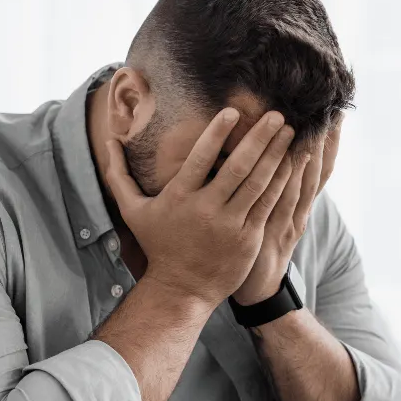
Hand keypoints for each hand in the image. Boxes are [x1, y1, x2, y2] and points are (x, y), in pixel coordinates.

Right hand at [103, 109, 296, 306]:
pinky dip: (281, 181)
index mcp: (180, 198)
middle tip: (277, 114)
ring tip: (290, 132)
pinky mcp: (248, 238)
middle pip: (238, 168)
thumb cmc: (159, 245)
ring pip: (258, 184)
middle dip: (259, 138)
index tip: (232, 111)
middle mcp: (206, 210)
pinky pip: (267, 204)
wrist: (182, 289)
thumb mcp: (132, 210)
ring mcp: (230, 225)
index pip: (199, 159)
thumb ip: (118, 174)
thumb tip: (107, 140)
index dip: (217, 133)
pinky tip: (292, 162)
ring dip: (276, 155)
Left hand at [232, 116, 342, 305]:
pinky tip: (291, 157)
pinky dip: (288, 178)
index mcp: (299, 207)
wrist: (255, 291)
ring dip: (309, 153)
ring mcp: (288, 223)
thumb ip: (274, 191)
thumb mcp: (270, 218)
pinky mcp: (272, 233)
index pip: (319, 169)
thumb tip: (277, 162)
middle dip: (323, 141)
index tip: (334, 116)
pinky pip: (283, 200)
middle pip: (316, 171)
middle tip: (330, 110)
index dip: (328, 144)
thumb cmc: (257, 250)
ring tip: (313, 124)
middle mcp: (299, 212)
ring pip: (303, 182)